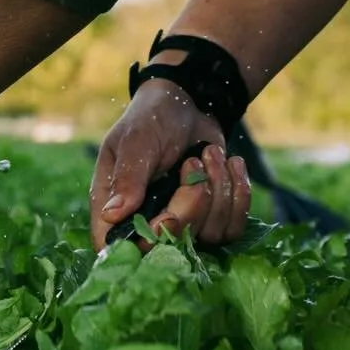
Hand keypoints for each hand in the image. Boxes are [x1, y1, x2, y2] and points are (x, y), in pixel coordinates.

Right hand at [89, 82, 250, 250]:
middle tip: (192, 162)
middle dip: (192, 202)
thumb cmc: (153, 117)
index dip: (145, 241)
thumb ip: (128, 177)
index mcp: (114, 204)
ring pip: (209, 236)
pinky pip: (233, 228)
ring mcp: (182, 223)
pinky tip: (230, 163)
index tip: (165, 216)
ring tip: (209, 154)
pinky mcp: (211, 218)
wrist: (190, 103)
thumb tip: (111, 215)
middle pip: (173, 243)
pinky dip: (238, 194)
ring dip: (218, 190)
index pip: (119, 246)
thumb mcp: (137, 140)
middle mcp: (147, 220)